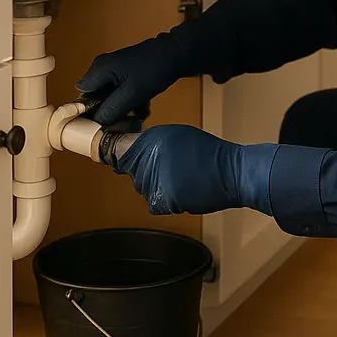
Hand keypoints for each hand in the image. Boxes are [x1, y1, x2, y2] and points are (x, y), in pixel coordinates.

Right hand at [76, 32, 185, 125]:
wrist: (177, 54)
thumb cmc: (154, 69)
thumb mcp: (132, 94)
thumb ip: (111, 109)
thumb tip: (96, 123)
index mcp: (99, 70)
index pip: (83, 97)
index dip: (91, 113)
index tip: (104, 124)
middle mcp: (103, 69)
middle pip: (97, 99)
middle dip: (111, 112)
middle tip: (125, 121)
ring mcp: (115, 71)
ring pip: (111, 97)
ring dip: (124, 108)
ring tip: (139, 114)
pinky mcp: (126, 74)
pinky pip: (122, 92)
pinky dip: (132, 101)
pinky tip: (144, 107)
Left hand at [111, 124, 276, 215]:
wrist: (231, 173)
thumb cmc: (207, 151)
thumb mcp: (174, 135)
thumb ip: (147, 141)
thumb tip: (123, 148)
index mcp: (147, 141)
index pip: (112, 149)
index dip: (107, 150)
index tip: (105, 150)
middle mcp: (145, 161)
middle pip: (129, 169)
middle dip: (141, 167)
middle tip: (166, 163)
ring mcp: (152, 183)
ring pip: (142, 185)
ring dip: (154, 182)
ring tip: (179, 175)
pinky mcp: (161, 202)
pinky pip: (154, 201)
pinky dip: (165, 198)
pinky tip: (182, 189)